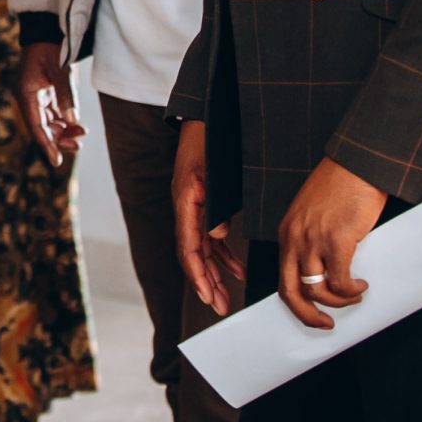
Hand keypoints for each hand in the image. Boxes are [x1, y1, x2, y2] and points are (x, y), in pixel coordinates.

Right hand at [17, 43, 86, 165]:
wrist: (47, 29)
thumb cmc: (51, 47)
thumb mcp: (60, 71)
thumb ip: (66, 96)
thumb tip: (72, 122)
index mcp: (26, 94)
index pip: (36, 126)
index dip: (46, 145)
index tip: (56, 162)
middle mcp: (29, 98)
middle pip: (43, 128)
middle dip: (59, 139)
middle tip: (78, 146)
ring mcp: (37, 96)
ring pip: (50, 122)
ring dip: (64, 131)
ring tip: (82, 134)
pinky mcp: (46, 93)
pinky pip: (55, 113)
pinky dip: (65, 121)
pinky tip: (78, 125)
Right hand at [173, 120, 246, 315]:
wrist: (207, 115)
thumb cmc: (209, 139)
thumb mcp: (212, 171)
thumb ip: (214, 205)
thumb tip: (216, 237)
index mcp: (185, 202)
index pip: (187, 248)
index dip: (198, 275)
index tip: (208, 296)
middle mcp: (186, 208)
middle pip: (192, 255)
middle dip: (205, 283)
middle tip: (218, 307)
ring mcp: (194, 208)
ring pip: (201, 249)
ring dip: (214, 273)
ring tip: (227, 296)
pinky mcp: (204, 205)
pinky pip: (210, 237)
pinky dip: (223, 255)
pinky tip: (237, 268)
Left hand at [275, 156, 386, 328]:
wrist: (357, 163)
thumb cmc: (341, 185)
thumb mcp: (315, 214)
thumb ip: (315, 239)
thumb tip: (329, 270)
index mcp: (288, 233)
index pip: (282, 277)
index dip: (295, 301)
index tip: (312, 311)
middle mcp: (295, 239)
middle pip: (290, 291)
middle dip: (306, 315)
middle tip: (326, 324)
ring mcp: (314, 240)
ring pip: (316, 290)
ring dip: (338, 301)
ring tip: (355, 294)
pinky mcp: (337, 240)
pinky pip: (340, 280)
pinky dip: (351, 290)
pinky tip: (362, 285)